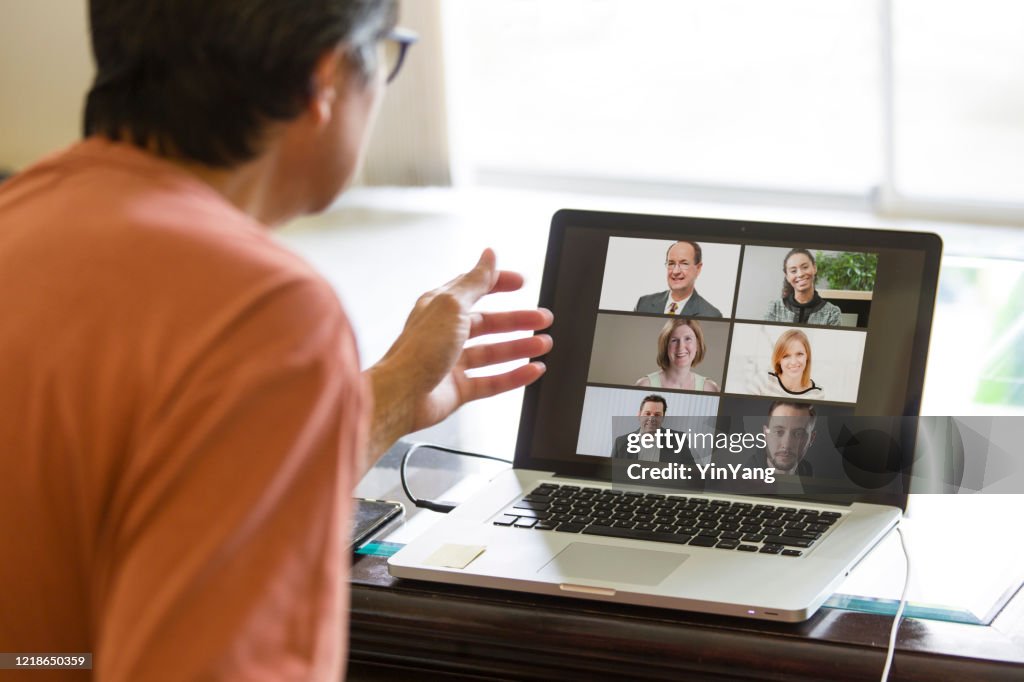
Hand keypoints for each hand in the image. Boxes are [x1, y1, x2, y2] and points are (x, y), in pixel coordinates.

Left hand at [365, 249, 552, 459]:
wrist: (401, 395)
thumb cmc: (418, 349)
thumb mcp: (452, 305)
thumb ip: (475, 281)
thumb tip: (489, 254)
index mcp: (440, 307)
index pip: (474, 289)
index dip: (498, 283)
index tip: (521, 282)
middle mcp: (446, 333)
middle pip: (488, 323)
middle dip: (517, 320)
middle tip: (543, 318)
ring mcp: (452, 362)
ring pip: (493, 352)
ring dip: (520, 346)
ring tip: (544, 343)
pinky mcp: (458, 389)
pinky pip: (493, 381)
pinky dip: (515, 376)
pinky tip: (533, 370)